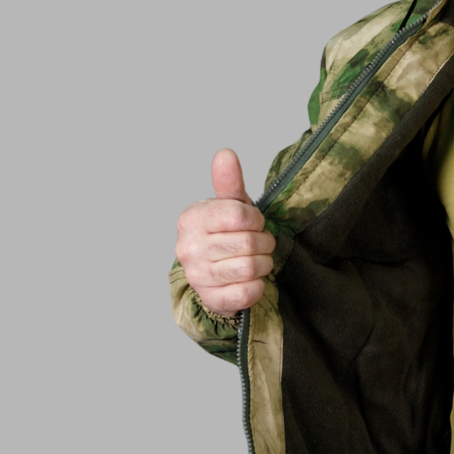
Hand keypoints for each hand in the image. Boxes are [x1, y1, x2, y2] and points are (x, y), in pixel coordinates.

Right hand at [175, 150, 274, 316]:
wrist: (211, 275)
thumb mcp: (228, 206)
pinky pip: (249, 292)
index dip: (256, 219)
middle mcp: (188, 248)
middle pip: (248, 243)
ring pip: (251, 268)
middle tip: (260, 243)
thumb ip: (228, 182)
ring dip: (264, 264)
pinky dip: (259, 285)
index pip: (239, 215)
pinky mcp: (212, 299)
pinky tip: (252, 279)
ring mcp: (198, 276)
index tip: (255, 223)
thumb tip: (225, 154)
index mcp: (191, 219)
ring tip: (258, 260)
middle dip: (264, 242)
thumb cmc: (223, 235)